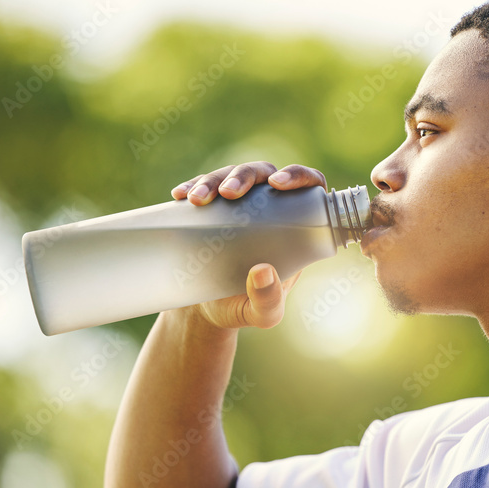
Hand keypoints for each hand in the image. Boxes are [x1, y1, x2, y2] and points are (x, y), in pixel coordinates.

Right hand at [169, 161, 327, 329]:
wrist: (205, 310)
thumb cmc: (245, 307)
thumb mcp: (262, 314)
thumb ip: (268, 301)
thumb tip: (263, 271)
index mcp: (295, 226)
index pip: (308, 187)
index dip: (299, 176)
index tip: (277, 184)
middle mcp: (269, 207)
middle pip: (263, 173)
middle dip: (244, 176)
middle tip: (227, 193)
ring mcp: (237, 204)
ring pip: (230, 174)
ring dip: (213, 180)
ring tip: (195, 200)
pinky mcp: (209, 207)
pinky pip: (202, 186)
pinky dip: (191, 186)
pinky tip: (180, 196)